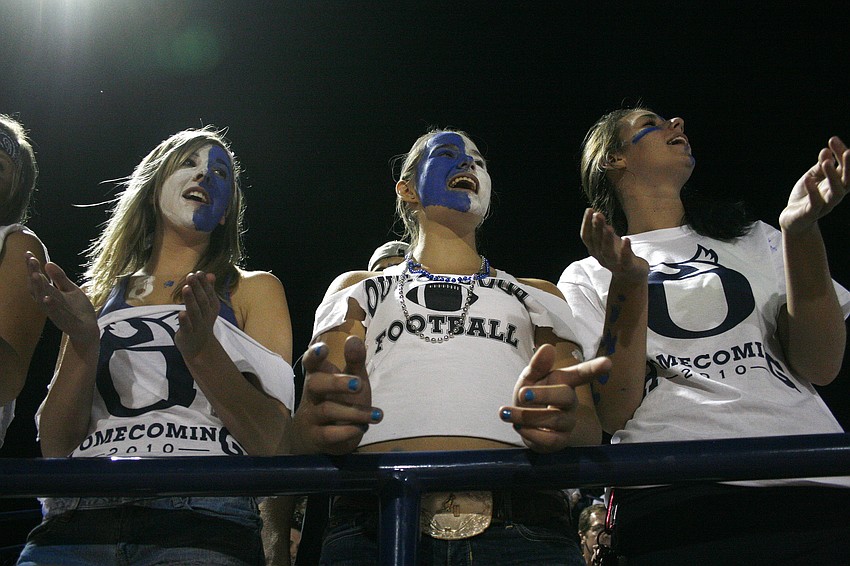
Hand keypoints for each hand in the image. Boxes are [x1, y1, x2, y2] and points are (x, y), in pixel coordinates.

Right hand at [25, 252, 98, 345]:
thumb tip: (48, 263)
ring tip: (35, 275)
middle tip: (30, 260)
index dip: (33, 268)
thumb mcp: (71, 290)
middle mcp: (50, 303)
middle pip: (39, 287)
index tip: (28, 254)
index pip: (39, 279)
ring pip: (43, 300)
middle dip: (34, 274)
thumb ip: (60, 278)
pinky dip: (51, 306)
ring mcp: (56, 313)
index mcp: (51, 294)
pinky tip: (47, 298)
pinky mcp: (65, 322)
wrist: (88, 330)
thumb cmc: (77, 310)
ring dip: (39, 288)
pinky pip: (56, 314)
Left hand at [175, 271, 219, 358]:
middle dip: (197, 288)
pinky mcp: (188, 335)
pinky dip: (185, 320)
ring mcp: (198, 326)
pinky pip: (187, 327)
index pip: (209, 294)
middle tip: (191, 276)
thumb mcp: (207, 306)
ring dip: (190, 300)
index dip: (204, 283)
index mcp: (212, 308)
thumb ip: (208, 290)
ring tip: (186, 288)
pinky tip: (181, 312)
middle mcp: (207, 316)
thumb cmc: (201, 322)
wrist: (200, 348)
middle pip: (202, 301)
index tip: (199, 273)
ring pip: (195, 312)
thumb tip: (210, 274)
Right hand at [295, 336, 380, 454]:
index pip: (311, 362)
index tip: (325, 348)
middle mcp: (312, 395)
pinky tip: (362, 429)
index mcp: (318, 376)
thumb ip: (355, 361)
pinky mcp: (316, 437)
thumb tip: (354, 339)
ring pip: (327, 410)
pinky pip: (329, 434)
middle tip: (358, 384)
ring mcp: (311, 416)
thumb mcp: (352, 379)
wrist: (319, 438)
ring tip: (377, 415)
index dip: (315, 355)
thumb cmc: (339, 400)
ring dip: (355, 412)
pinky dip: (347, 431)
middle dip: (337, 383)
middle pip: (315, 384)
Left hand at [500, 344, 610, 451]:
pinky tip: (518, 427)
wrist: (522, 424)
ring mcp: (567, 423)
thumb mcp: (529, 379)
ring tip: (506, 413)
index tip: (608, 362)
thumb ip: (537, 366)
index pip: (582, 374)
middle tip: (522, 394)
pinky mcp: (559, 441)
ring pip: (554, 419)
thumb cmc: (530, 397)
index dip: (595, 369)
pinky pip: (549, 439)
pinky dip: (530, 433)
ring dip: (526, 416)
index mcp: (564, 382)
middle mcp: (570, 403)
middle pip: (566, 397)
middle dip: (543, 395)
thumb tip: (547, 347)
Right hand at [580, 208, 647, 281]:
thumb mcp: (608, 241)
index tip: (589, 209)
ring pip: (607, 252)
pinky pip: (625, 260)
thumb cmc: (618, 255)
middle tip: (598, 214)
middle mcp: (601, 257)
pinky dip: (625, 250)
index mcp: (595, 250)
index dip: (586, 224)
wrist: (631, 276)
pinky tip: (626, 239)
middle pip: (596, 242)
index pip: (586, 237)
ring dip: (607, 240)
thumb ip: (601, 229)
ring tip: (609, 227)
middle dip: (596, 228)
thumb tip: (594, 212)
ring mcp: (614, 263)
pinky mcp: (627, 267)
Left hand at [780, 136, 848, 233]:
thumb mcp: (813, 177)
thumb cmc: (806, 196)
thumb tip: (825, 150)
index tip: (833, 139)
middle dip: (849, 166)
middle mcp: (834, 194)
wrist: (793, 220)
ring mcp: (824, 205)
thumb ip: (820, 165)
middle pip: (848, 180)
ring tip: (827, 162)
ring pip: (836, 192)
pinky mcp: (811, 213)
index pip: (844, 168)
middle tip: (848, 151)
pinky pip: (815, 204)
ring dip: (833, 177)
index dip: (841, 153)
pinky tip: (808, 179)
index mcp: (836, 184)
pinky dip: (813, 191)